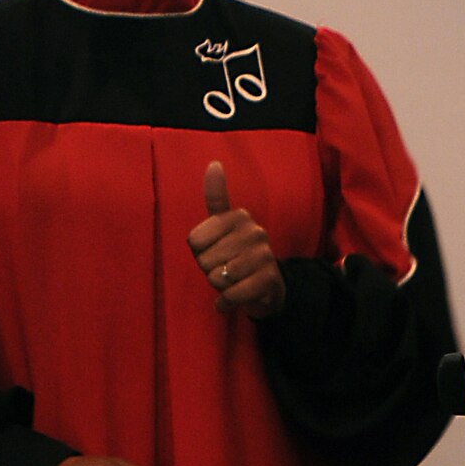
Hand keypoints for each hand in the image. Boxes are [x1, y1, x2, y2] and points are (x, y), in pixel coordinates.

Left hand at [187, 162, 285, 319]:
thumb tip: (214, 163)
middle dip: (209, 270)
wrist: (268, 288)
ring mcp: (264, 256)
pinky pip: (232, 293)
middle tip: (225, 269)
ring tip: (231, 281)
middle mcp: (254, 232)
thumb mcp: (223, 225)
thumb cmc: (237, 254)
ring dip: (219, 286)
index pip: (195, 240)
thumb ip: (216, 196)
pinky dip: (226, 301)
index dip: (199, 252)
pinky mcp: (269, 280)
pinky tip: (229, 300)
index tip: (214, 250)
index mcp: (238, 216)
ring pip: (218, 277)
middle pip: (205, 260)